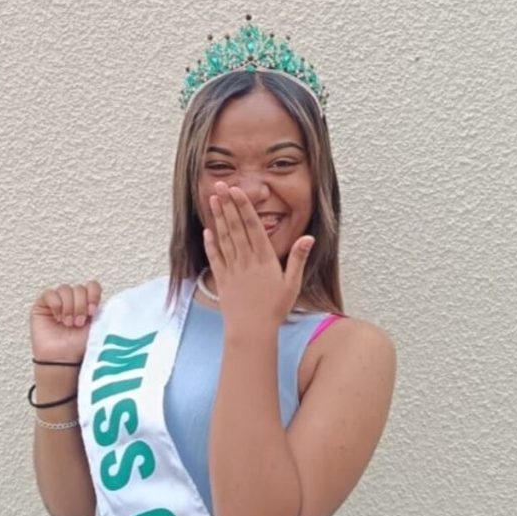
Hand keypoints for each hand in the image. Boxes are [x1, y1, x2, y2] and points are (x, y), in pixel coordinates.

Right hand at [29, 280, 102, 362]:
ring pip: (65, 289)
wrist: (63, 359)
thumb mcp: (98, 328)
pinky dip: (56, 305)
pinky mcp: (43, 305)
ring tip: (68, 323)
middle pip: (79, 288)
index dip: (93, 295)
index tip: (92, 312)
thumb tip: (114, 302)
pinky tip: (57, 318)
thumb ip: (104, 313)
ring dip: (69, 307)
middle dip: (81, 306)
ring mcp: (58, 302)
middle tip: (78, 323)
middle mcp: (74, 301)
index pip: (92, 286)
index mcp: (88, 305)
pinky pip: (50, 294)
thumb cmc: (79, 348)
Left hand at [202, 181, 313, 333]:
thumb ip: (298, 258)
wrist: (252, 330)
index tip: (236, 190)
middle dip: (227, 204)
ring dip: (218, 217)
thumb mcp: (292, 284)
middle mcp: (246, 261)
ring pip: (224, 238)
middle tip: (220, 185)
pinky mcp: (222, 280)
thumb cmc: (275, 309)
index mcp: (264, 259)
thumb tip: (308, 237)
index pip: (253, 227)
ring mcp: (232, 269)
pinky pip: (215, 257)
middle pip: (236, 227)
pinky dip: (210, 243)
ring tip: (212, 199)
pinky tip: (207, 230)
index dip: (243, 207)